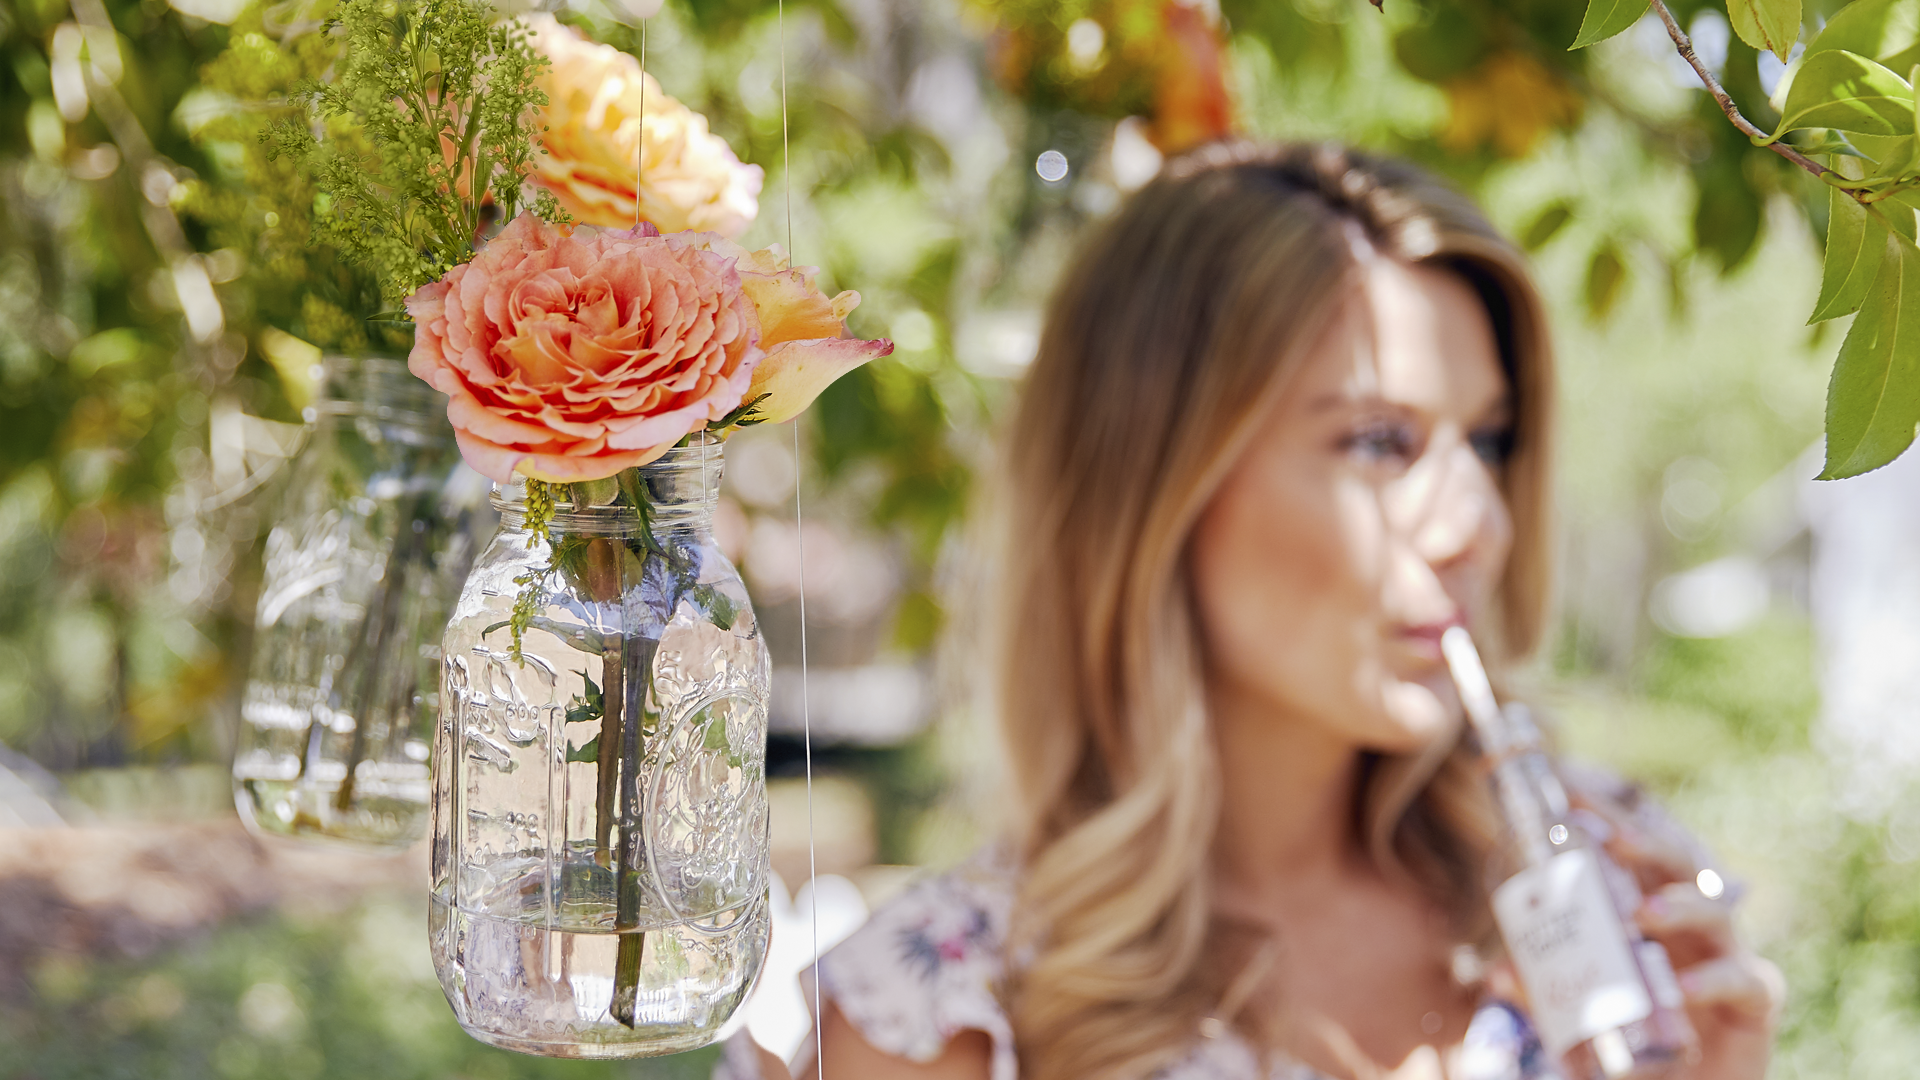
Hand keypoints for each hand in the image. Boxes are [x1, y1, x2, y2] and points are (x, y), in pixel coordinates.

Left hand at [1570, 778, 1782, 1079]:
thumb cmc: (1636, 1037)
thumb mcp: (1582, 1010)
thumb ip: (1545, 992)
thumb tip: (1496, 974)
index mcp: (1653, 915)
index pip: (1636, 856)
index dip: (1611, 822)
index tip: (1572, 795)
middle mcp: (1693, 929)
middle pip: (1679, 867)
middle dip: (1647, 844)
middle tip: (1611, 837)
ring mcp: (1727, 961)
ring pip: (1718, 914)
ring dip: (1683, 907)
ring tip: (1645, 913)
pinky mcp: (1753, 1008)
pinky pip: (1748, 982)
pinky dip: (1717, 981)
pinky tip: (1684, 986)